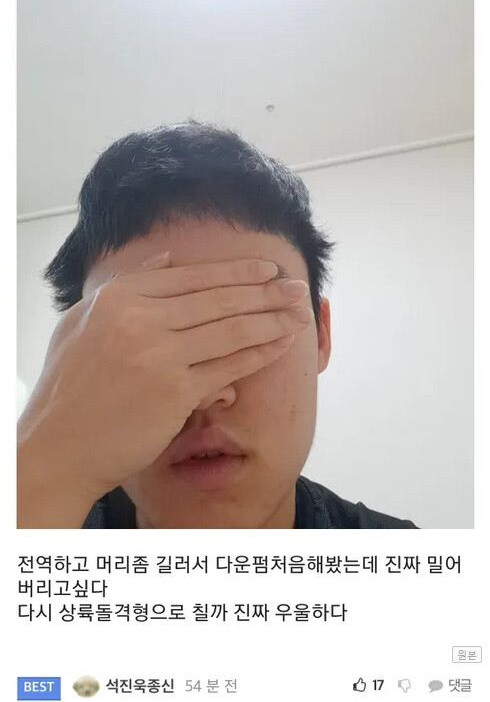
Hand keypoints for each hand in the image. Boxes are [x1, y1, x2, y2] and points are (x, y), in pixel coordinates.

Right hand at [17, 253, 311, 525]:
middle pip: (218, 299)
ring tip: (299, 313)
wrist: (58, 446)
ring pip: (230, 330)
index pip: (190, 277)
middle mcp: (140, 319)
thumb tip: (171, 256)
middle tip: (297, 287)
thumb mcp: (82, 321)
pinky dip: (260, 354)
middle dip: (265, 292)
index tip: (266, 270)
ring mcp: (159, 355)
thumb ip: (127, 285)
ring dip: (272, 319)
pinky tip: (281, 345)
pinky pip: (229, 366)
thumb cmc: (68, 388)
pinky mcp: (175, 391)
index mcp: (118, 298)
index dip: (235, 272)